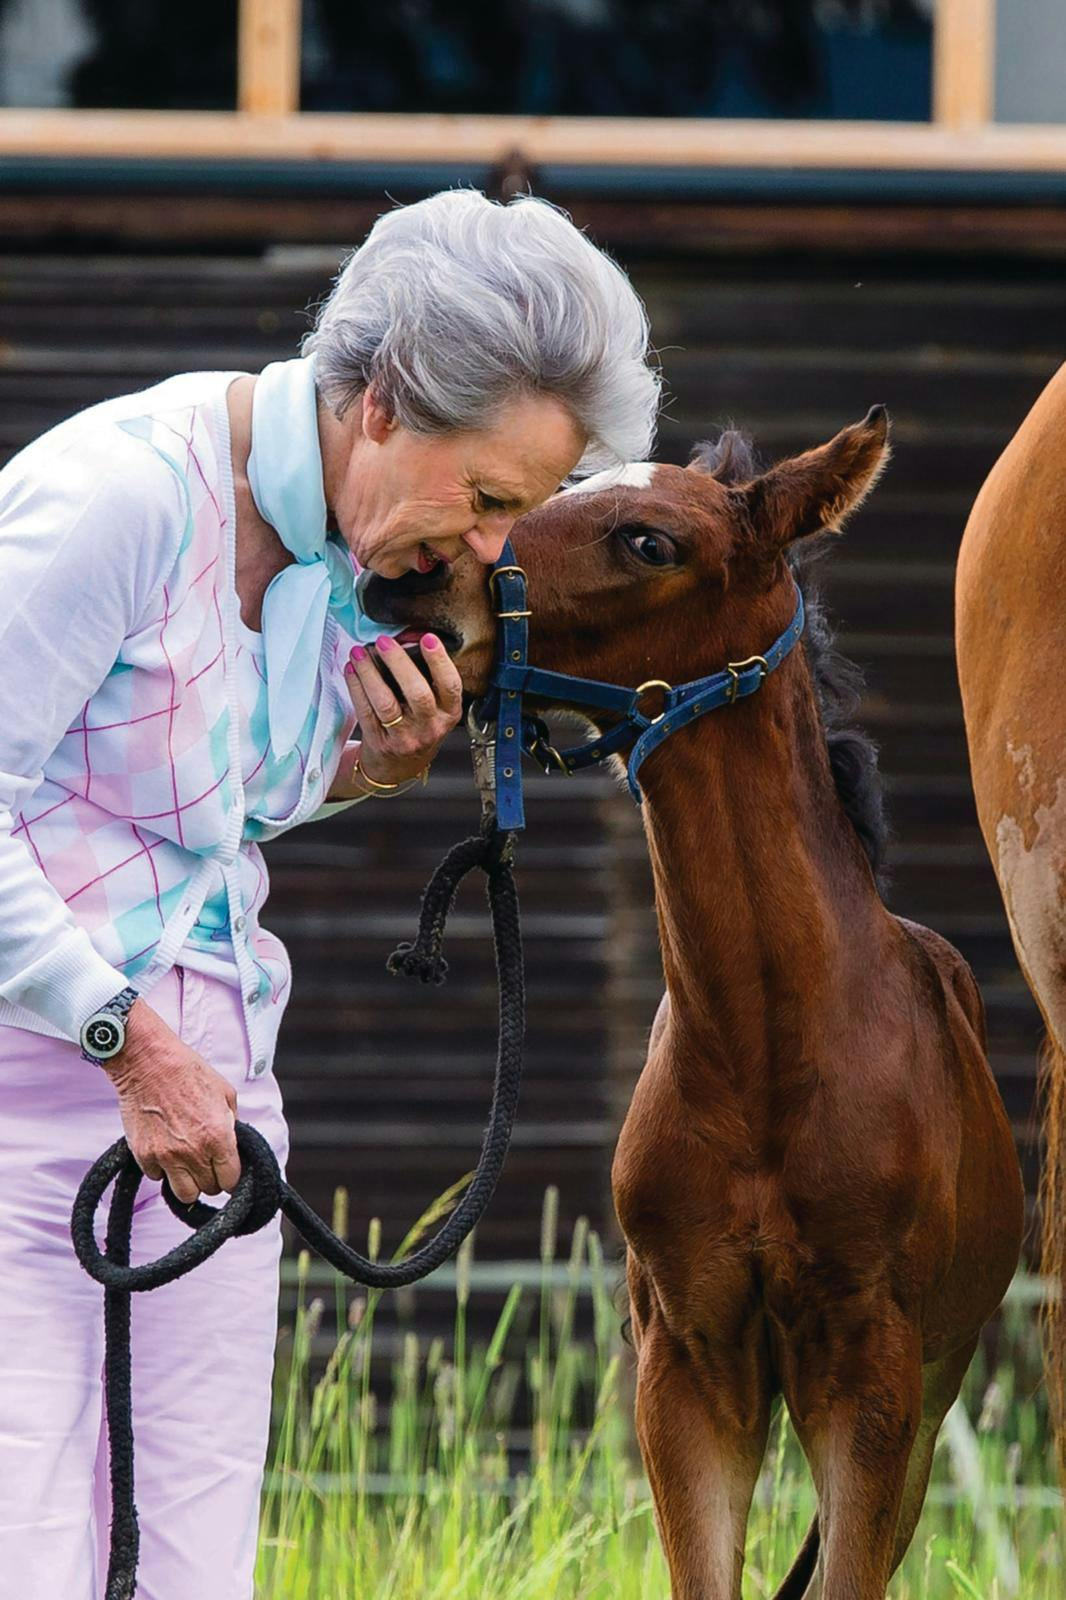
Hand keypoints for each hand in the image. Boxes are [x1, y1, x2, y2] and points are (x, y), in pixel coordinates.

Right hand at [102, 999, 240, 1201]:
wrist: (148, 1063)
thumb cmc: (189, 1072)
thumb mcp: (225, 1093)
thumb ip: (233, 1124)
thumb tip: (234, 1145)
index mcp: (219, 1137)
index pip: (231, 1180)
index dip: (231, 1176)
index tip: (227, 1170)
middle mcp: (194, 1152)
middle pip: (208, 1189)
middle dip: (211, 1178)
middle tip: (206, 1162)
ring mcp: (166, 1157)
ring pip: (184, 1194)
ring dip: (188, 1182)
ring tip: (187, 1165)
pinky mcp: (144, 1155)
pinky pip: (158, 1177)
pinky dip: (162, 1168)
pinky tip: (165, 1149)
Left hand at [343, 633, 461, 787]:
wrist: (398, 767)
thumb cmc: (418, 727)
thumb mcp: (435, 708)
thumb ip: (428, 678)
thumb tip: (408, 636)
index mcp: (449, 713)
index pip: (450, 685)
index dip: (440, 661)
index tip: (427, 638)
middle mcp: (430, 727)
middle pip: (417, 693)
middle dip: (398, 663)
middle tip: (383, 641)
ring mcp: (405, 738)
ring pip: (386, 702)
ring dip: (370, 673)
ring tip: (359, 652)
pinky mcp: (380, 742)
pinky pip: (365, 712)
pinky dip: (356, 687)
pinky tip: (351, 670)